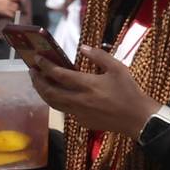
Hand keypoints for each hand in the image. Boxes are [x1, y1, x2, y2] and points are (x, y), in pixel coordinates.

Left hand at [29, 46, 158, 136]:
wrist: (136, 119)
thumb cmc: (129, 91)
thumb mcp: (118, 68)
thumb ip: (99, 56)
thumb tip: (83, 48)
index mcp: (88, 85)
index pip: (59, 75)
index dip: (45, 66)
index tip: (37, 59)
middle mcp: (79, 100)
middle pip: (50, 92)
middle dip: (38, 81)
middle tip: (32, 71)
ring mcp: (79, 113)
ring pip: (53, 103)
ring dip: (43, 92)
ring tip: (38, 82)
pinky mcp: (81, 121)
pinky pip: (63, 110)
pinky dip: (55, 100)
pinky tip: (55, 93)